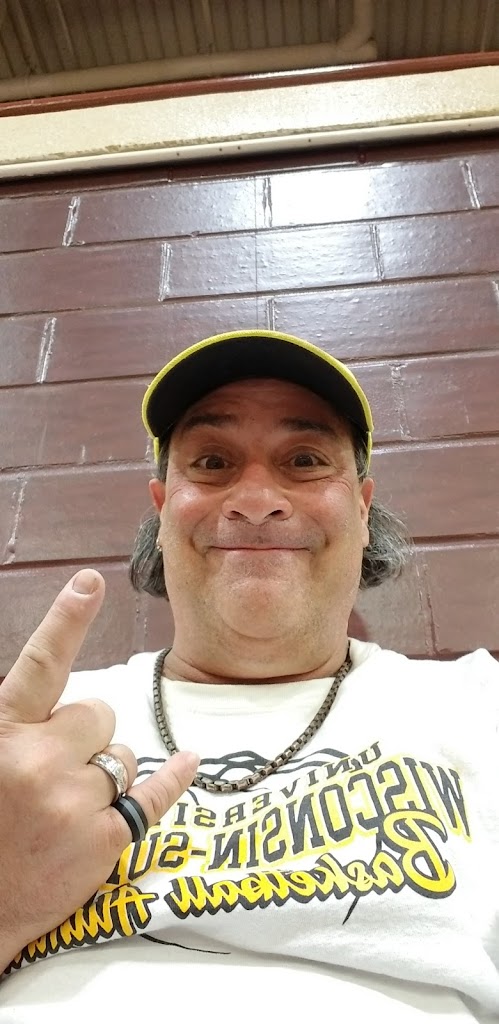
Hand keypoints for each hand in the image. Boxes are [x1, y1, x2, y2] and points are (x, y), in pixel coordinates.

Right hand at [0, 569, 198, 968]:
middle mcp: (37, 760)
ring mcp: (73, 801)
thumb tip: (74, 708)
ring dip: (104, 774)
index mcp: (1, 732)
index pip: (40, 665)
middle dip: (86, 735)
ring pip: (122, 756)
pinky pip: (153, 795)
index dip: (66, 620)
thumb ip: (22, 726)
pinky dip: (171, 780)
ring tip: (64, 810)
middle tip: (53, 773)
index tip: (90, 583)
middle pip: (98, 713)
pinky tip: (186, 764)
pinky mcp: (104, 840)